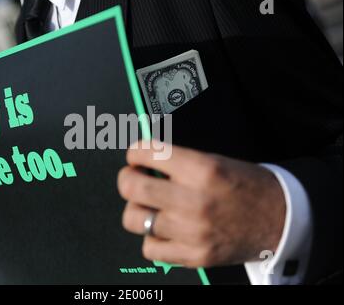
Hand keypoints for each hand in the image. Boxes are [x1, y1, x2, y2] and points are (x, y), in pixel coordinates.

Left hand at [118, 141, 285, 267]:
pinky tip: (164, 229)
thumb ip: (178, 162)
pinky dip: (152, 238)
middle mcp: (194, 201)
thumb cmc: (248, 187)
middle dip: (126, 178)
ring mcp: (192, 232)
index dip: (135, 152)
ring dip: (138, 209)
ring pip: (134, 219)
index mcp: (202, 170)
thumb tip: (145, 161)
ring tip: (151, 206)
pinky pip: (149, 248)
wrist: (281, 220)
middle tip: (134, 178)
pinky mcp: (194, 255)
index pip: (147, 153)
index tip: (136, 156)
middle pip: (131, 188)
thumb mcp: (215, 161)